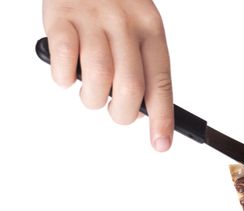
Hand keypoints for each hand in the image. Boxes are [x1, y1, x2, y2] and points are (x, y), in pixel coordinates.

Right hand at [43, 0, 173, 151]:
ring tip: (91, 91)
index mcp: (151, 30)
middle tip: (116, 111)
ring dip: (92, 98)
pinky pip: (63, 62)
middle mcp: (125, 25)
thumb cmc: (115, 6)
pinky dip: (63, 77)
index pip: (161, 83)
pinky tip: (68, 71)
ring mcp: (92, 20)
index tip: (161, 144)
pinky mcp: (61, 18)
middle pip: (129, 87)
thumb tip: (142, 112)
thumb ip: (142, 67)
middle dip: (122, 113)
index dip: (162, 119)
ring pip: (97, 78)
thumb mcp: (139, 29)